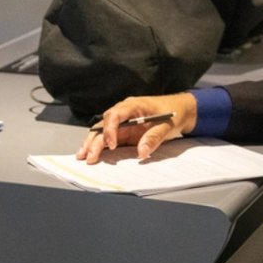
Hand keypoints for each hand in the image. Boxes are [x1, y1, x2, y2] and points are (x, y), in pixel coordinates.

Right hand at [76, 93, 197, 163]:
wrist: (180, 109)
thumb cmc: (173, 113)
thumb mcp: (166, 126)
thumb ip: (153, 138)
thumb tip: (141, 152)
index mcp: (133, 106)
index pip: (115, 115)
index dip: (110, 130)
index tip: (112, 145)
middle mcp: (123, 112)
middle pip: (103, 124)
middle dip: (94, 141)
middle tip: (89, 156)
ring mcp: (122, 121)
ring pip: (101, 130)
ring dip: (91, 143)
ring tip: (82, 156)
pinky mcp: (124, 130)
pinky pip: (108, 137)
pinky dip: (99, 145)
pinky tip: (91, 154)